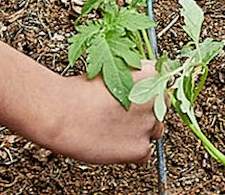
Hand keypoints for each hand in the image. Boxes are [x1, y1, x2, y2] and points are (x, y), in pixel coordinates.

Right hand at [35, 63, 165, 162]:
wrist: (59, 113)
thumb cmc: (77, 93)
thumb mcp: (110, 71)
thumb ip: (132, 78)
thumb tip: (140, 87)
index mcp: (150, 74)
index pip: (165, 81)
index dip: (150, 90)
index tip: (141, 96)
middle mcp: (155, 98)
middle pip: (162, 107)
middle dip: (147, 111)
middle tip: (123, 114)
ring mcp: (149, 124)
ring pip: (155, 131)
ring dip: (140, 131)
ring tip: (114, 128)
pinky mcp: (140, 148)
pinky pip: (146, 153)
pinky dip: (133, 151)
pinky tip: (114, 141)